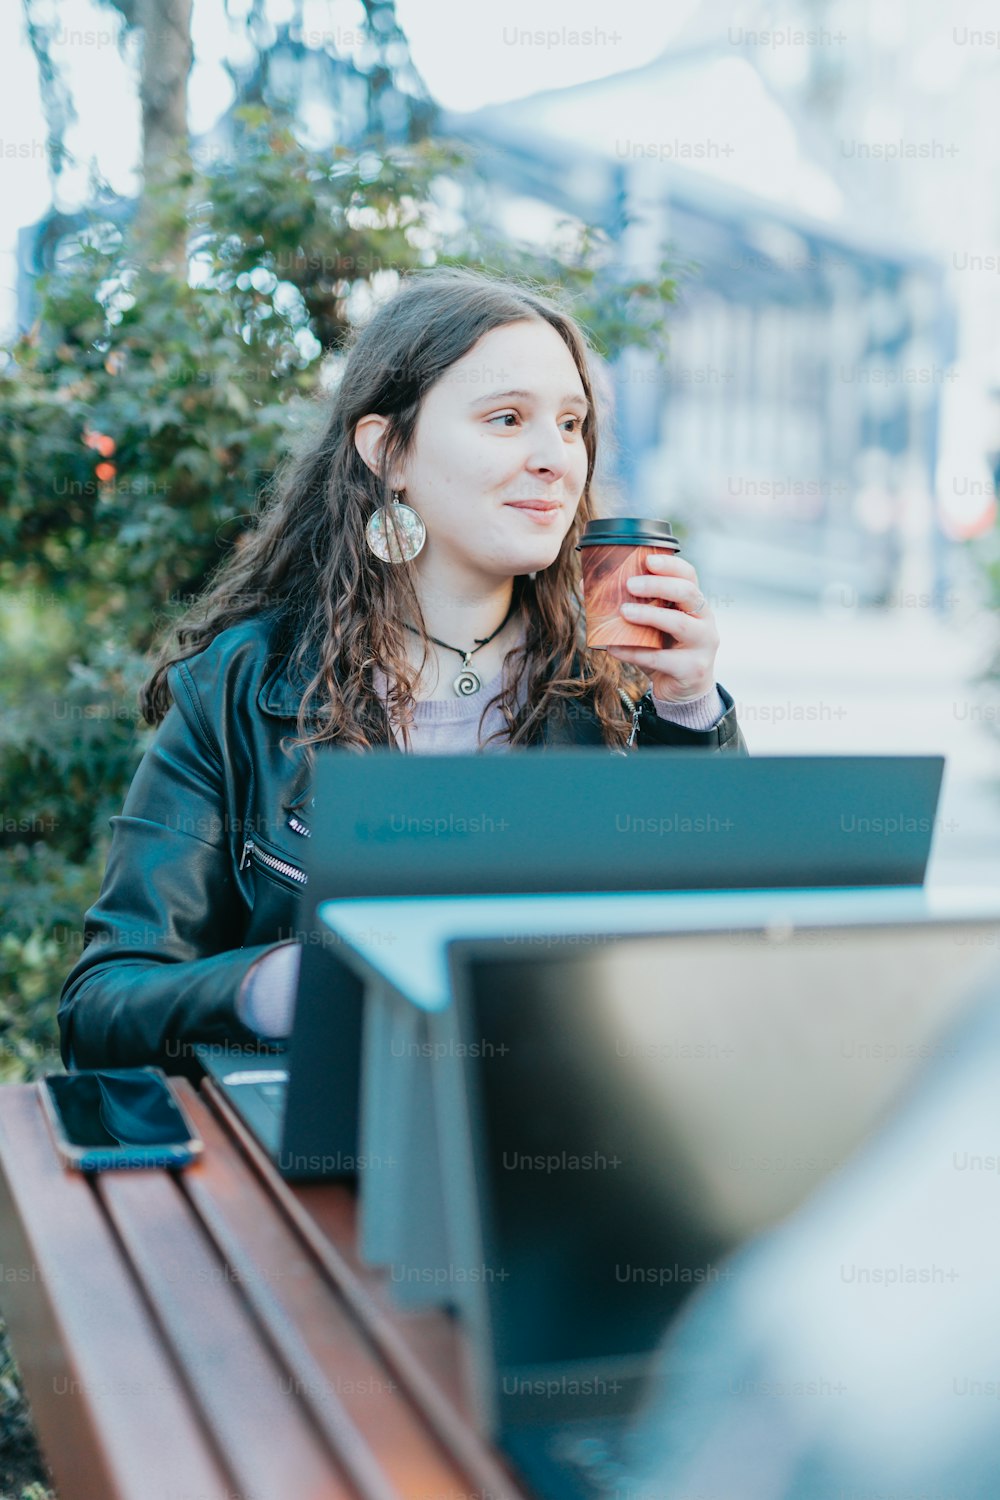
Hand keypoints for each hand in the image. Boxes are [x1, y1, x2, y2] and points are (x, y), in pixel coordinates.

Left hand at [605, 553, 719, 702]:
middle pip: (688, 593)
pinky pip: (660, 659)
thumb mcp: (651, 628)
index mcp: (695, 605)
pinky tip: (612, 648)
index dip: (671, 565)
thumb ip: (629, 607)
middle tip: (630, 584)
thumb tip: (587, 585)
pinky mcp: (692, 670)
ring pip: (679, 624)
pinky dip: (633, 652)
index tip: (648, 559)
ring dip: (649, 615)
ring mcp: (702, 645)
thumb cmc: (664, 652)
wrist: (684, 693)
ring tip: (623, 611)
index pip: (689, 576)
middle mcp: (705, 621)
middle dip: (658, 585)